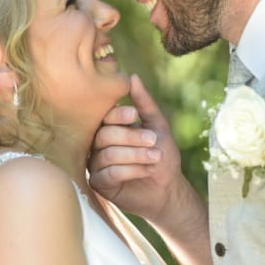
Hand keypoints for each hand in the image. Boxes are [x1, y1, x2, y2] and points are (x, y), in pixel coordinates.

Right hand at [89, 74, 182, 221]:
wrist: (168, 188)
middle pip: (105, 135)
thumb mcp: (158, 126)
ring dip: (135, 154)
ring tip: (155, 156)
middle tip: (154, 140)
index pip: (105, 117)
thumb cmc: (162, 155)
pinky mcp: (99, 184)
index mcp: (111, 127)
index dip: (118, 115)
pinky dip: (130, 170)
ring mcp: (96, 164)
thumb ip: (145, 103)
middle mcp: (99, 144)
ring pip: (107, 154)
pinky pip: (108, 173)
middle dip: (132, 137)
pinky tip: (146, 170)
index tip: (134, 115)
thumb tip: (132, 77)